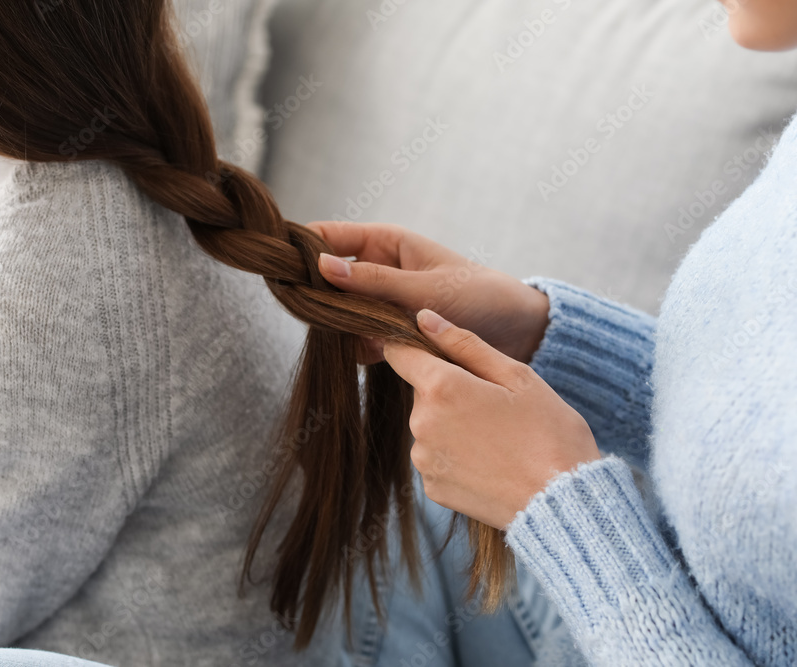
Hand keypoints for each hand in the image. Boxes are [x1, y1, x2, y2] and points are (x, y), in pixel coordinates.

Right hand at [307, 221, 550, 365]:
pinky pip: (358, 339)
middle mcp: (378, 270)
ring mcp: (381, 304)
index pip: (329, 236)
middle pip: (328, 276)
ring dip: (337, 323)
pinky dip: (355, 347)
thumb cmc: (478, 297)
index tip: (277, 263)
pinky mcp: (388, 334)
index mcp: (386, 243)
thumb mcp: (425, 288)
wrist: (519, 334)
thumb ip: (373, 282)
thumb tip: (321, 265)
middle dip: (315, 291)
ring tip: (342, 332)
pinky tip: (361, 354)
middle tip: (303, 308)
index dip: (301, 246)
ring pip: (340, 311)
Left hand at [385, 308, 600, 529]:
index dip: (414, 347)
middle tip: (494, 405)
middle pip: (422, 392)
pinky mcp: (432, 487)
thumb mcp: (516, 376)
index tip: (435, 353)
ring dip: (452, 424)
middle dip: (449, 391)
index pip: (399, 353)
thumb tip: (424, 319)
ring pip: (429, 425)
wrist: (562, 501)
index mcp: (441, 387)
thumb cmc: (548, 432)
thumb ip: (464, 343)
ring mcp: (424, 459)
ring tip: (497, 437)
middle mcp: (421, 423)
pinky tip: (490, 462)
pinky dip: (456, 456)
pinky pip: (436, 458)